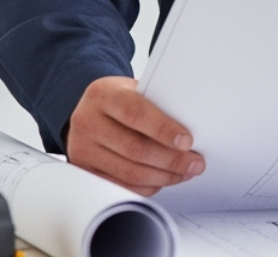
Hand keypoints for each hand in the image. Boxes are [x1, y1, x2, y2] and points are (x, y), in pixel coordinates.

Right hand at [65, 76, 205, 194]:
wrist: (89, 109)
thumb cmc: (120, 99)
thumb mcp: (135, 90)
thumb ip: (157, 105)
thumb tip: (189, 131)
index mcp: (103, 95)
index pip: (135, 113)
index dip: (163, 130)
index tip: (187, 142)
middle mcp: (87, 122)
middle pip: (135, 149)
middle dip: (171, 160)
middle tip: (195, 163)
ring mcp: (82, 149)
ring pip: (129, 172)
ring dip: (163, 177)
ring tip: (184, 173)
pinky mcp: (85, 170)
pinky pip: (120, 186)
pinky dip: (147, 186)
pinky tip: (163, 180)